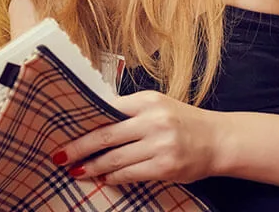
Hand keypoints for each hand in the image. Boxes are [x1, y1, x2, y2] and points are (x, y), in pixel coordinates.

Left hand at [52, 90, 223, 184]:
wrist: (218, 140)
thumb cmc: (184, 123)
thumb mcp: (158, 107)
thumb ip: (130, 112)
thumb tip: (94, 122)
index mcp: (148, 101)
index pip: (107, 110)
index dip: (83, 122)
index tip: (64, 130)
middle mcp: (154, 120)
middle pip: (105, 135)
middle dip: (79, 147)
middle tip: (60, 156)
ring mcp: (160, 144)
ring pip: (115, 158)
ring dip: (93, 166)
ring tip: (77, 170)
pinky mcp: (165, 166)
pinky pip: (130, 173)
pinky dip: (113, 176)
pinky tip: (103, 177)